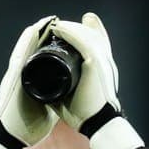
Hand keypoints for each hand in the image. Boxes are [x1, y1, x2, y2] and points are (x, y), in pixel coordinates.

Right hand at [0, 15, 58, 148]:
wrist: (8, 138)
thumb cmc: (25, 128)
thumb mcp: (45, 111)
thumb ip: (52, 102)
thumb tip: (65, 99)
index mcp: (28, 83)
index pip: (38, 59)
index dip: (47, 45)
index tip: (60, 34)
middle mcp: (20, 76)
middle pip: (32, 50)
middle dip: (44, 34)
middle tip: (56, 21)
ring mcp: (15, 75)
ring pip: (26, 48)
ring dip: (37, 33)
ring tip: (49, 19)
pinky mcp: (13, 78)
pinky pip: (21, 55)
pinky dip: (28, 41)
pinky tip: (35, 30)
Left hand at [50, 12, 144, 148]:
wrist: (96, 124)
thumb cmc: (85, 114)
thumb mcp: (73, 95)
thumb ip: (62, 87)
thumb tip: (43, 88)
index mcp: (102, 68)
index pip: (98, 43)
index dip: (90, 31)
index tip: (74, 27)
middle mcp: (105, 61)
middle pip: (93, 35)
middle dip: (78, 27)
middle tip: (60, 25)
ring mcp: (101, 60)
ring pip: (87, 35)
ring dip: (70, 28)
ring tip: (56, 26)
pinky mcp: (95, 62)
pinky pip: (82, 41)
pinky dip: (70, 33)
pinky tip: (59, 28)